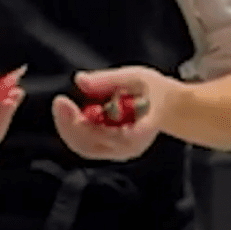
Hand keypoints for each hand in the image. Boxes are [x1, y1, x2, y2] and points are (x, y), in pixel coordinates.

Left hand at [51, 65, 183, 160]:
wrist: (170, 108)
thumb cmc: (156, 92)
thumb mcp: (137, 77)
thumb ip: (108, 79)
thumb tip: (80, 80)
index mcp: (139, 133)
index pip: (104, 136)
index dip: (81, 124)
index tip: (65, 103)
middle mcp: (127, 148)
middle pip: (88, 146)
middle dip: (68, 124)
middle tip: (59, 102)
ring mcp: (117, 152)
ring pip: (83, 147)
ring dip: (68, 126)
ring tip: (64, 105)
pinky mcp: (109, 150)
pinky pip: (85, 144)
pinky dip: (74, 128)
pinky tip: (72, 111)